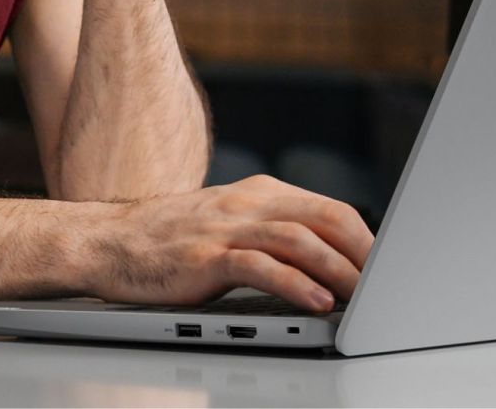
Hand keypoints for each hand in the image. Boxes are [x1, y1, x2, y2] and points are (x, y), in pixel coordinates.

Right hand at [87, 175, 375, 311]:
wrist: (110, 241)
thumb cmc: (176, 238)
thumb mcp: (233, 221)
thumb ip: (276, 231)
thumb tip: (328, 257)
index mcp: (263, 194)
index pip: (329, 210)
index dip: (364, 237)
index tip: (386, 265)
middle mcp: (250, 204)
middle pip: (324, 219)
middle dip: (361, 251)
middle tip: (385, 282)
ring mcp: (227, 228)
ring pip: (298, 241)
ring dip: (337, 268)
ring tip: (361, 295)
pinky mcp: (205, 257)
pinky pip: (260, 267)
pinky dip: (294, 284)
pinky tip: (316, 301)